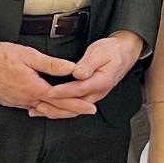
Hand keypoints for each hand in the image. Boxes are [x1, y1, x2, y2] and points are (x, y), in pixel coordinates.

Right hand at [0, 34, 98, 111]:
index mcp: (34, 88)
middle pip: (54, 109)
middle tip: (87, 111)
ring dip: (58, 111)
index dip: (78, 104)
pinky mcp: (9, 102)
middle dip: (72, 111)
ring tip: (71, 110)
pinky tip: (46, 108)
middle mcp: (26, 99)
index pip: (61, 100)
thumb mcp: (29, 55)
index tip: (90, 107)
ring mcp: (17, 102)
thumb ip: (51, 64)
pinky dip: (42, 110)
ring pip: (42, 110)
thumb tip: (71, 68)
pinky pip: (30, 108)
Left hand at [29, 31, 145, 118]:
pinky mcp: (90, 96)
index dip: (64, 91)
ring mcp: (95, 95)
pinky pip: (75, 106)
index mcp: (102, 81)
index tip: (49, 92)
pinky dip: (61, 109)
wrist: (124, 53)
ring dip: (57, 111)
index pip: (80, 89)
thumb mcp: (100, 52)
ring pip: (75, 109)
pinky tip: (49, 108)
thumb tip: (79, 73)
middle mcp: (98, 92)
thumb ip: (89, 64)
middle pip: (76, 105)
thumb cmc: (112, 51)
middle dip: (56, 107)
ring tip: (40, 110)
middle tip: (39, 105)